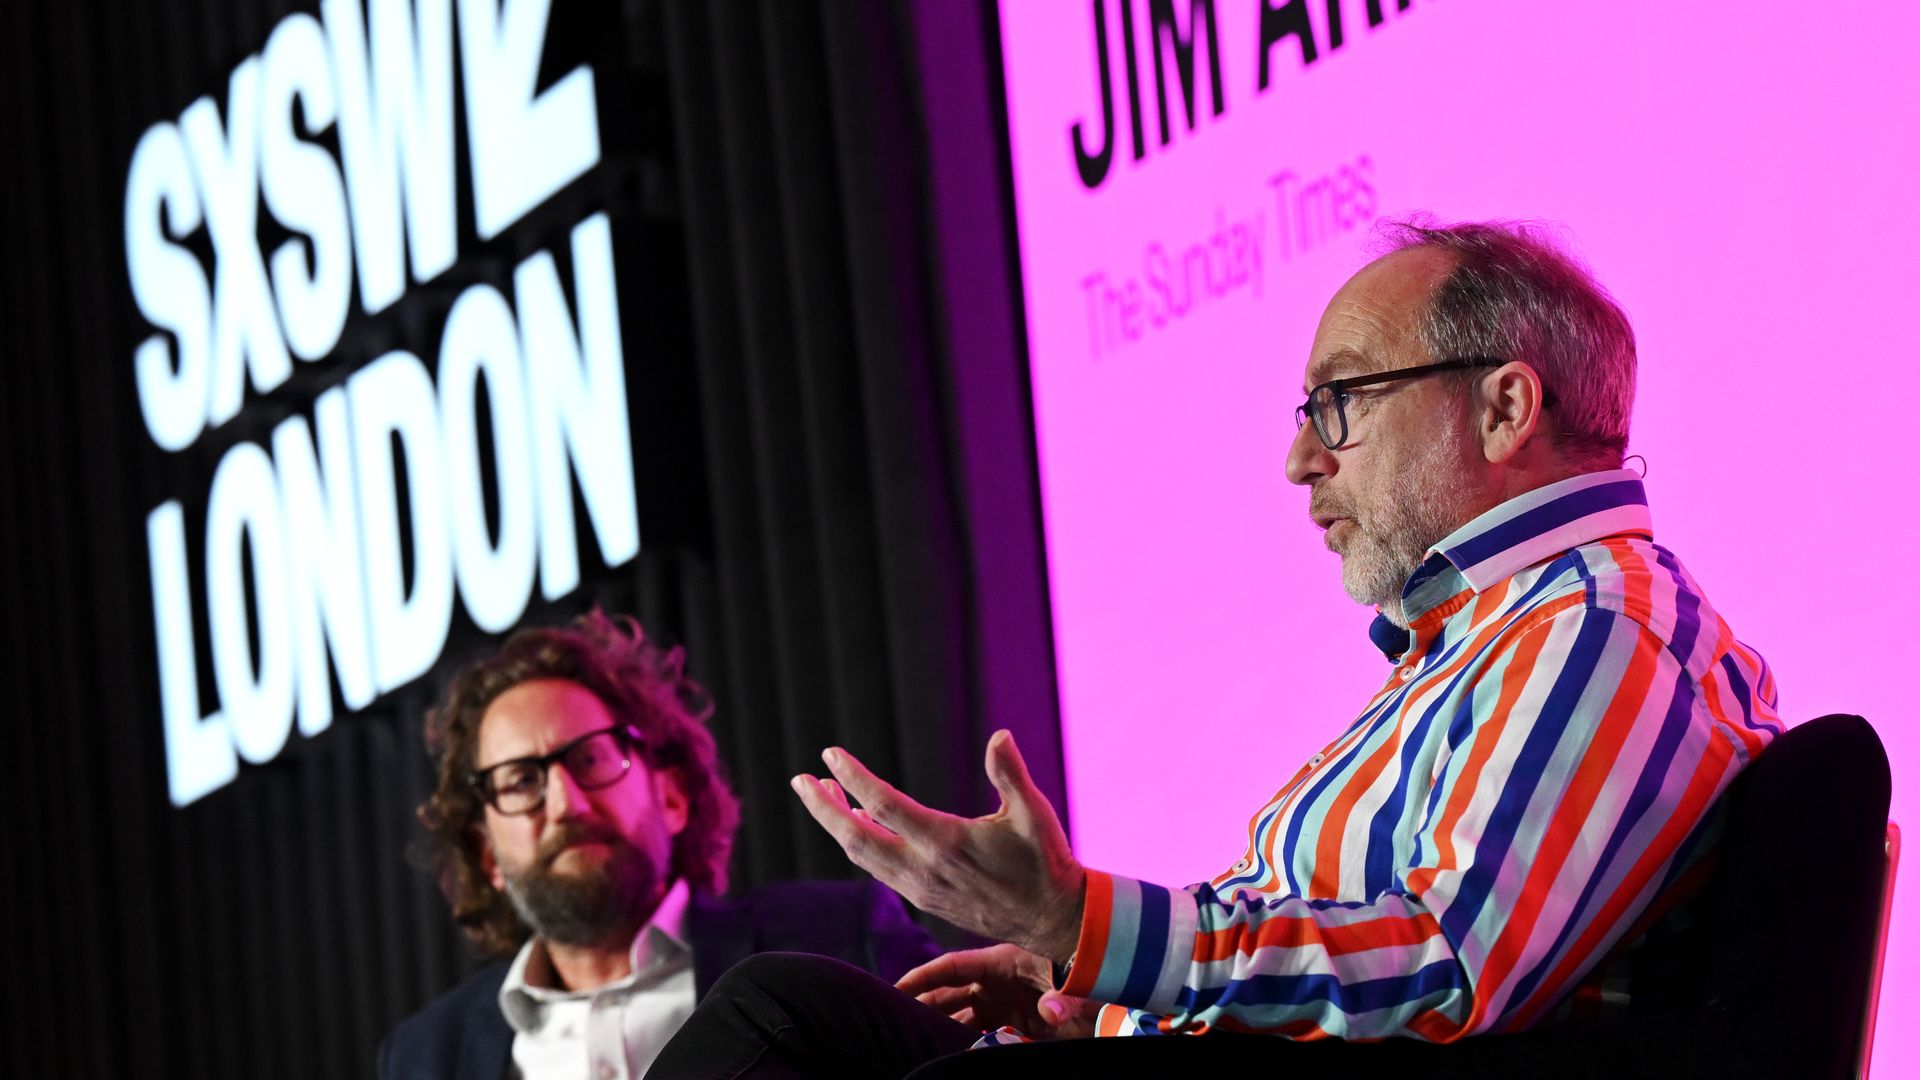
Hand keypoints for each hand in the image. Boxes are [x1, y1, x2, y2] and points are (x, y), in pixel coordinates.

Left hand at [791, 730, 1085, 959]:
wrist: (1052, 919)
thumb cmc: (1045, 861)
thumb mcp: (1035, 814)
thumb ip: (1011, 775)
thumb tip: (999, 736)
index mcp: (946, 843)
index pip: (884, 806)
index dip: (854, 778)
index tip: (830, 753)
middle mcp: (924, 870)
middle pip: (856, 838)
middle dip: (823, 808)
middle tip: (800, 779)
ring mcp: (920, 888)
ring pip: (863, 856)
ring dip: (838, 823)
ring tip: (822, 791)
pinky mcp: (923, 897)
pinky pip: (878, 868)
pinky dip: (859, 842)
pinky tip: (857, 821)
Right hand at [896, 944, 1097, 1038]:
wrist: (1115, 994)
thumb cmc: (1093, 972)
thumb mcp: (1079, 979)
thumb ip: (1064, 995)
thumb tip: (1051, 1011)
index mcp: (1003, 962)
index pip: (952, 967)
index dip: (921, 977)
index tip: (894, 990)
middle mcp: (998, 983)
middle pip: (949, 996)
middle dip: (922, 1009)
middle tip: (892, 1026)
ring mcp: (1006, 1005)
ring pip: (961, 1020)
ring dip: (942, 1032)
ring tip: (915, 1047)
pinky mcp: (1017, 1026)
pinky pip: (982, 1038)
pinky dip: (966, 1047)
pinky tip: (952, 1059)